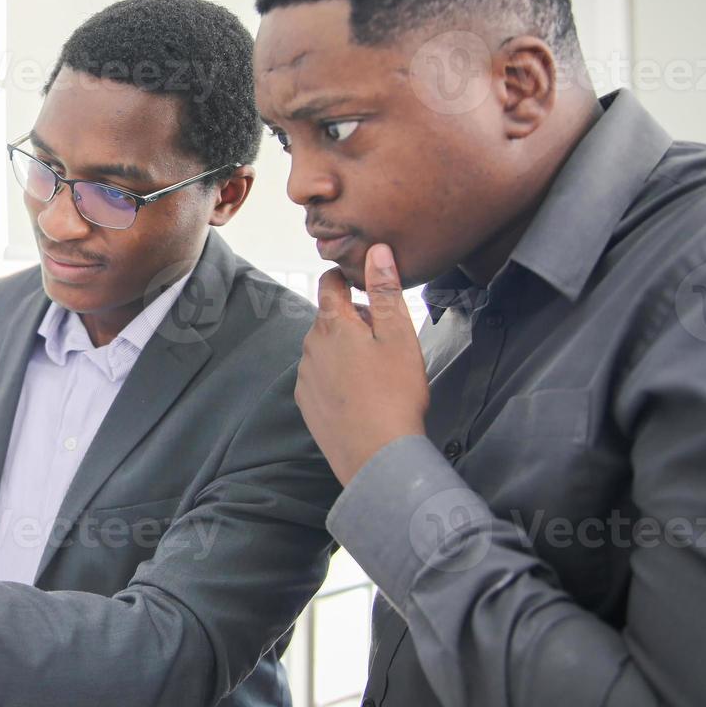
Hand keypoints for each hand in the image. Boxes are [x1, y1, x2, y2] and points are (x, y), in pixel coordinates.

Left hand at [296, 243, 429, 484]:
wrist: (377, 455)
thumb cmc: (394, 394)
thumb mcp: (399, 335)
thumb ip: (384, 290)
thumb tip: (376, 251)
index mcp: (333, 324)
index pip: (330, 283)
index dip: (349, 278)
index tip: (369, 287)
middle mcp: (311, 346)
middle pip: (330, 317)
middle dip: (354, 319)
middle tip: (387, 340)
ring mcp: (306, 376)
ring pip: (324, 348)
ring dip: (345, 349)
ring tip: (378, 372)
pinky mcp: (306, 402)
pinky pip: (320, 376)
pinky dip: (338, 377)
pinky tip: (362, 394)